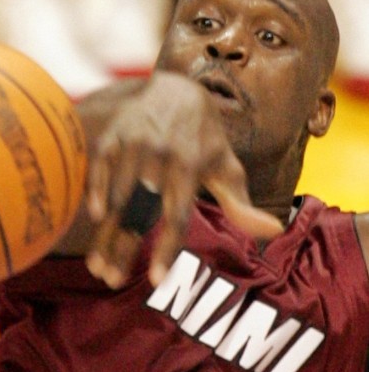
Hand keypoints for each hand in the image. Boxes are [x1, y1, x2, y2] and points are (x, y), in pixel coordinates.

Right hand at [85, 71, 281, 287]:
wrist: (175, 90)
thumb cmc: (203, 141)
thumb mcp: (226, 168)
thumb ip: (241, 205)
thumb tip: (275, 232)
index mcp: (190, 167)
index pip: (177, 216)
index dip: (166, 249)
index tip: (157, 280)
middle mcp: (161, 156)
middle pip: (138, 212)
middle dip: (122, 249)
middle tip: (111, 280)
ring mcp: (133, 146)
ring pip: (116, 198)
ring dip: (104, 235)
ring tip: (98, 266)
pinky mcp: (113, 138)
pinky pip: (99, 170)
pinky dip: (95, 193)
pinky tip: (95, 219)